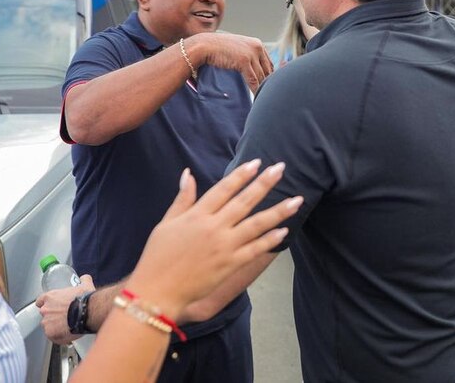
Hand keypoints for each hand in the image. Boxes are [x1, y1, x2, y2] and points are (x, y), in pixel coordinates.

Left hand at [35, 274, 95, 344]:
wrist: (87, 312)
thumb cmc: (84, 300)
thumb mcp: (85, 286)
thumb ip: (83, 280)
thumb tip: (85, 278)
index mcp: (50, 297)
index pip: (40, 300)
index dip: (46, 303)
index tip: (52, 306)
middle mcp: (45, 309)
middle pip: (45, 314)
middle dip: (53, 316)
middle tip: (64, 317)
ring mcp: (47, 322)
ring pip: (48, 326)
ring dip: (55, 327)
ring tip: (68, 327)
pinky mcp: (51, 333)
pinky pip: (53, 337)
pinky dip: (59, 337)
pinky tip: (68, 334)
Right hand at [126, 161, 301, 318]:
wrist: (157, 291)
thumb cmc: (158, 257)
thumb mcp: (166, 223)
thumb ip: (182, 199)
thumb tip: (188, 173)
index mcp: (197, 215)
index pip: (224, 189)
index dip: (241, 175)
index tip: (257, 162)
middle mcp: (214, 227)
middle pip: (245, 201)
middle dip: (265, 183)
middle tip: (281, 169)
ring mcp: (224, 246)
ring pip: (257, 224)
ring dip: (279, 211)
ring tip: (297, 200)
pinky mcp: (230, 265)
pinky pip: (255, 249)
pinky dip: (270, 240)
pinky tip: (285, 231)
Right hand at [190, 32, 272, 92]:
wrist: (206, 45)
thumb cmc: (219, 48)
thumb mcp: (238, 49)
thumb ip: (248, 56)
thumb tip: (254, 69)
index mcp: (257, 43)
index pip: (269, 64)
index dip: (269, 77)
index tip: (269, 87)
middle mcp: (257, 47)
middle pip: (267, 70)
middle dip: (267, 84)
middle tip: (267, 95)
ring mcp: (251, 53)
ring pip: (261, 76)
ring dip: (262, 89)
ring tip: (263, 99)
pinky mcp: (244, 61)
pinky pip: (253, 80)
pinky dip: (255, 90)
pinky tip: (256, 97)